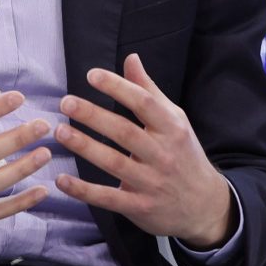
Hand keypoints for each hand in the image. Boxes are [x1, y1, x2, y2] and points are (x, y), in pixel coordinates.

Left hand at [54, 53, 235, 248]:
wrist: (205, 205)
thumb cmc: (183, 153)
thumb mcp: (174, 120)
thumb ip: (148, 91)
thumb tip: (131, 58)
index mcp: (172, 128)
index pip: (143, 103)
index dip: (117, 87)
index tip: (91, 75)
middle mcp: (162, 154)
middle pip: (124, 132)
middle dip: (94, 116)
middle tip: (66, 102)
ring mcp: (151, 182)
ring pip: (114, 163)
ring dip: (85, 147)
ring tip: (60, 132)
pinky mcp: (139, 207)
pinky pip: (108, 198)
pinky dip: (83, 190)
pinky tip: (61, 179)